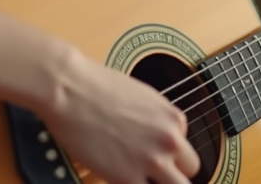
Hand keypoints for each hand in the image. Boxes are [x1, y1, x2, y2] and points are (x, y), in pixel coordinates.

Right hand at [42, 49, 199, 183]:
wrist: (70, 89)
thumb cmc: (97, 86)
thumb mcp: (142, 97)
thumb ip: (156, 121)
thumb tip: (155, 135)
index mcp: (173, 119)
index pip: (183, 145)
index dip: (165, 149)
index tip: (150, 150)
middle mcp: (169, 140)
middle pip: (190, 169)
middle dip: (173, 171)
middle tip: (152, 170)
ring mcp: (151, 161)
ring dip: (160, 182)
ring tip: (138, 175)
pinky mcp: (127, 178)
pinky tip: (119, 176)